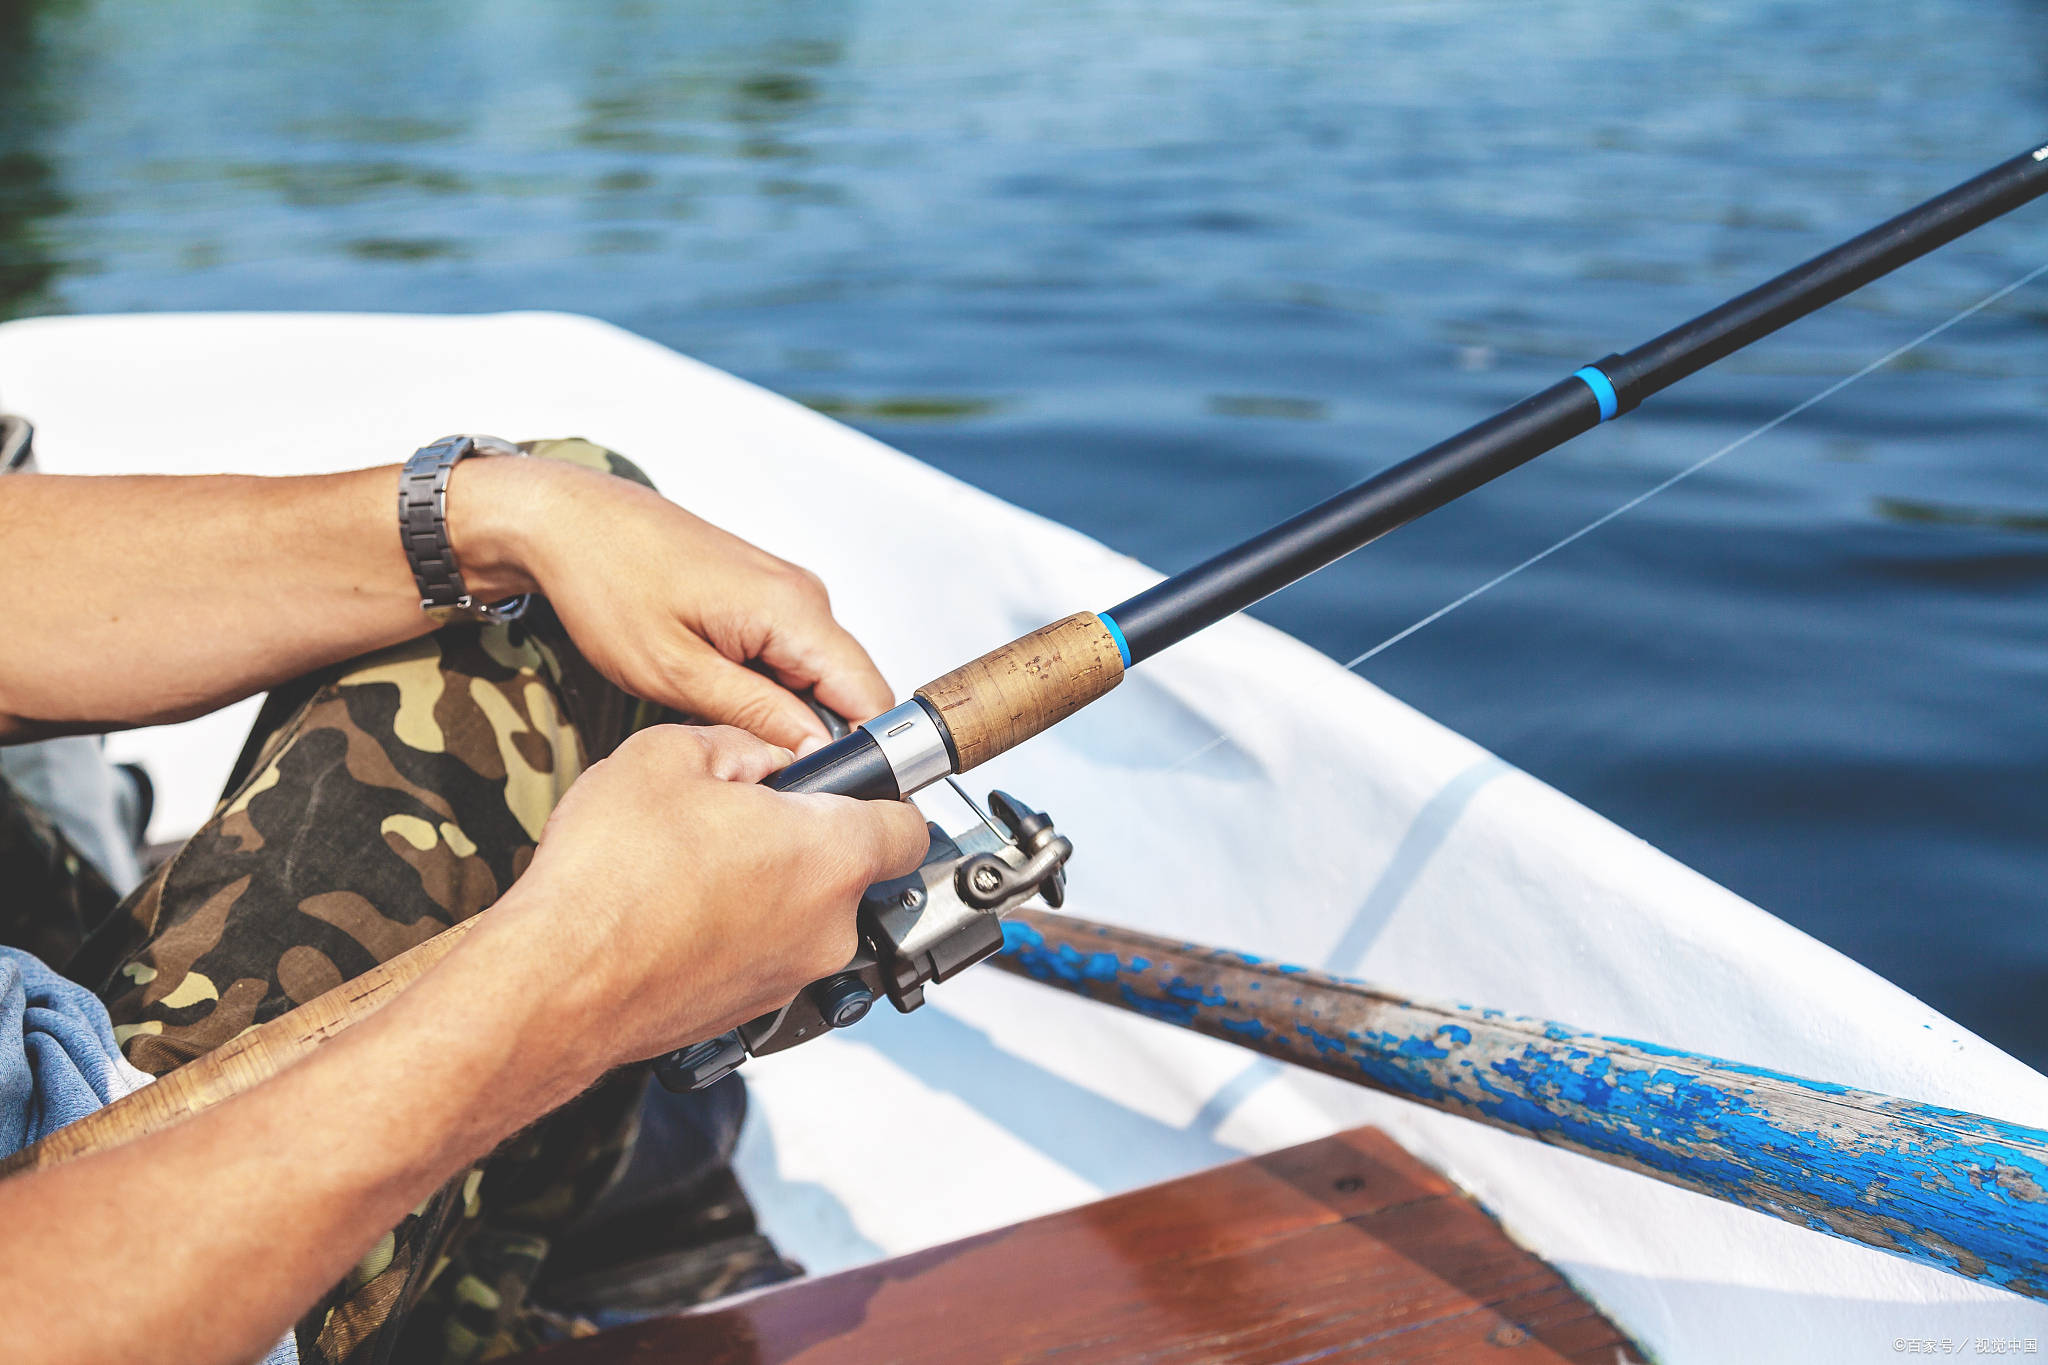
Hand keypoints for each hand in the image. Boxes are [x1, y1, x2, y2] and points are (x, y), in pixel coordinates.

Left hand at [452, 457, 894, 753]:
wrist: (570, 522)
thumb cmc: (608, 578)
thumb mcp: (676, 670)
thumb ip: (757, 714)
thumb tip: (816, 751)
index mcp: (792, 610)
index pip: (871, 698)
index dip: (863, 753)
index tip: (827, 792)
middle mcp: (803, 597)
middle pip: (849, 693)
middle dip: (818, 740)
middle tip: (759, 771)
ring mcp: (787, 596)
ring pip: (818, 680)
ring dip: (787, 715)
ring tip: (725, 725)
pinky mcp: (765, 601)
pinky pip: (791, 660)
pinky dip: (767, 690)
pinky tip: (719, 696)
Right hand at [494, 724, 928, 1070]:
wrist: (555, 981)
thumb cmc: (610, 878)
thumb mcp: (669, 755)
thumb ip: (737, 744)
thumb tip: (756, 756)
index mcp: (831, 856)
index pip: (909, 826)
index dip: (883, 797)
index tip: (854, 785)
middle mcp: (827, 927)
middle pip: (850, 871)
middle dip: (805, 839)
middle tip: (739, 816)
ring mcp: (789, 978)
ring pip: (800, 915)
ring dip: (765, 888)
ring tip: (691, 867)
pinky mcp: (746, 1011)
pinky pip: (760, 956)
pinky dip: (733, 933)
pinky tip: (675, 912)